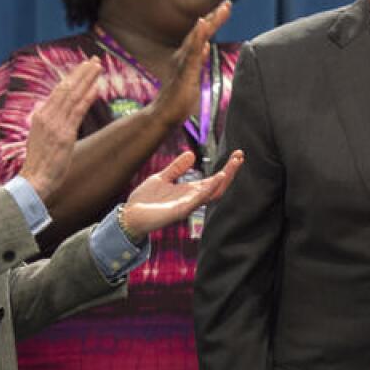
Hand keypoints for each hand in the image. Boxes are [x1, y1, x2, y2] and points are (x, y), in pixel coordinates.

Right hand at [18, 57, 101, 202]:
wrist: (34, 180)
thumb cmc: (40, 163)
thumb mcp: (42, 138)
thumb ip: (51, 124)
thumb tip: (62, 116)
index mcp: (40, 116)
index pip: (58, 91)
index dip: (72, 77)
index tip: (83, 67)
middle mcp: (46, 116)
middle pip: (66, 88)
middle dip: (81, 72)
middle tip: (94, 59)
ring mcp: (55, 125)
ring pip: (73, 95)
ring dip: (87, 79)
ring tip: (98, 66)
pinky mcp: (64, 135)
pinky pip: (78, 112)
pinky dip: (88, 98)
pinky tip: (97, 87)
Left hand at [121, 149, 243, 234]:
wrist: (130, 215)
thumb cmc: (145, 200)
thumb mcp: (162, 178)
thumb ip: (177, 168)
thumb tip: (191, 154)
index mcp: (190, 191)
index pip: (214, 179)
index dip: (226, 168)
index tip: (236, 154)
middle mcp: (193, 199)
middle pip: (219, 186)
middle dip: (231, 171)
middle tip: (240, 156)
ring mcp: (188, 205)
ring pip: (213, 193)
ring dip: (224, 178)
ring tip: (233, 165)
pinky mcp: (181, 211)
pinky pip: (199, 199)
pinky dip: (210, 188)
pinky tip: (218, 178)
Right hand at [149, 0, 231, 127]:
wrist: (164, 113)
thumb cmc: (178, 97)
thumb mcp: (193, 75)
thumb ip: (198, 60)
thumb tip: (206, 46)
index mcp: (188, 56)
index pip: (202, 35)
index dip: (213, 21)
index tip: (225, 8)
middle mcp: (184, 56)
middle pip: (201, 32)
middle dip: (214, 17)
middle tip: (228, 3)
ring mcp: (183, 63)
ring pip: (196, 40)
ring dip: (207, 24)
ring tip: (218, 11)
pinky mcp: (184, 73)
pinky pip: (193, 54)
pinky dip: (198, 39)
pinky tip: (202, 28)